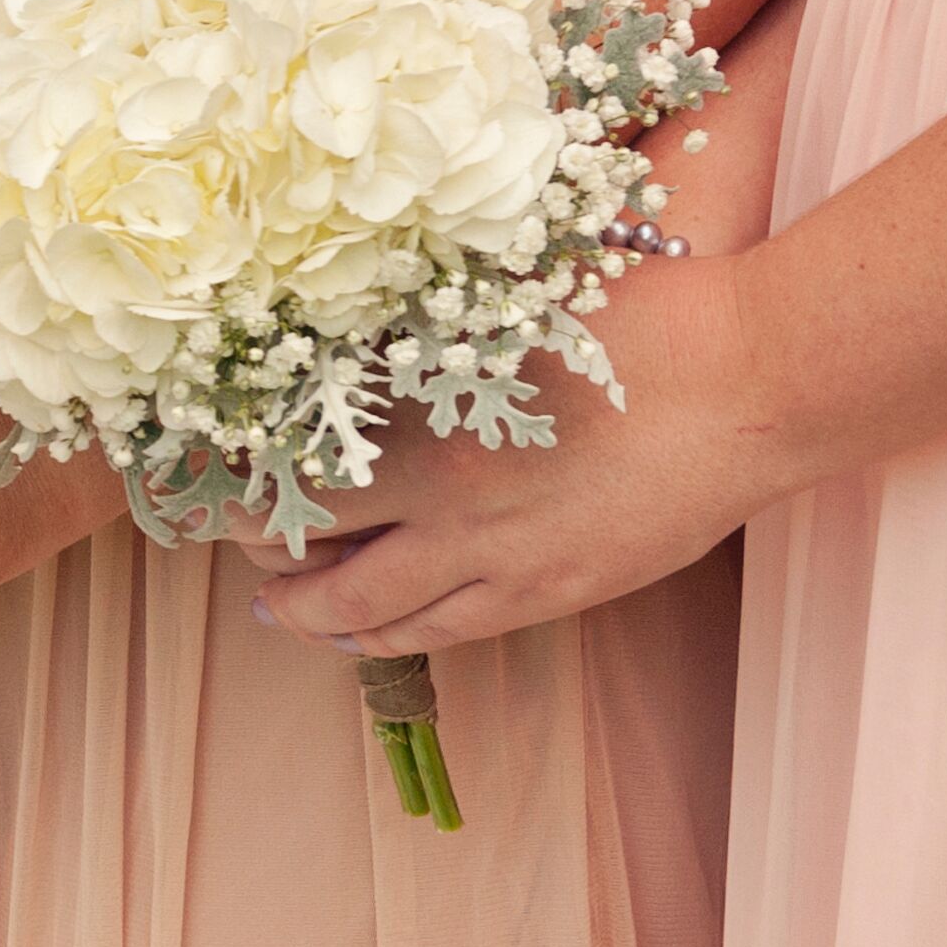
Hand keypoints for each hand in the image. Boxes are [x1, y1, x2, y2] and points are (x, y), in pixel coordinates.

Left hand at [247, 253, 782, 655]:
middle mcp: (444, 504)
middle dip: (258, 551)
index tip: (199, 471)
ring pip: (370, 611)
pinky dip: (386, 635)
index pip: (288, 469)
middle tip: (228, 541)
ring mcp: (498, 560)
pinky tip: (360, 630)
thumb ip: (421, 337)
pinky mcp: (551, 593)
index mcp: (421, 424)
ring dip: (310, 612)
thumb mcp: (500, 311)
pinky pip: (444, 632)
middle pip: (310, 550)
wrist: (747, 384)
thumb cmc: (633, 319)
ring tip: (277, 606)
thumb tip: (344, 339)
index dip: (232, 480)